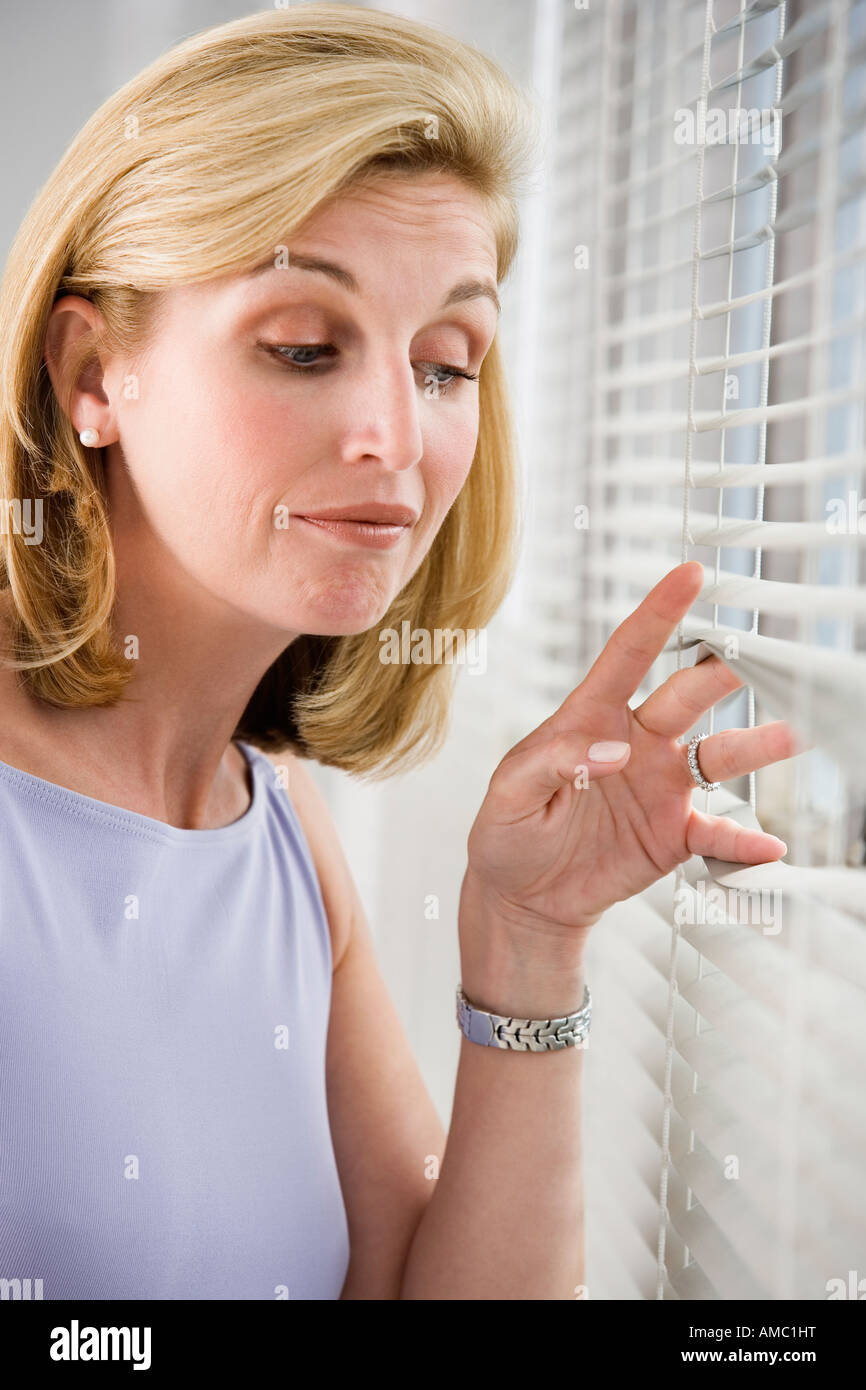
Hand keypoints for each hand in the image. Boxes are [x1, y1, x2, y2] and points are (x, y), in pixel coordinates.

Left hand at [462, 562, 798, 943]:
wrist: (522, 897)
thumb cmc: (507, 833)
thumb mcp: (509, 794)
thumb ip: (551, 762)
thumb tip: (611, 751)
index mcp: (591, 717)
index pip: (628, 654)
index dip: (658, 613)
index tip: (689, 575)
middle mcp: (637, 742)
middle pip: (688, 695)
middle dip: (723, 671)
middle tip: (756, 654)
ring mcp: (661, 786)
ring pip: (719, 755)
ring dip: (757, 746)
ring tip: (792, 735)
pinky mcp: (675, 835)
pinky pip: (719, 834)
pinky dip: (745, 841)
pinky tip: (768, 847)